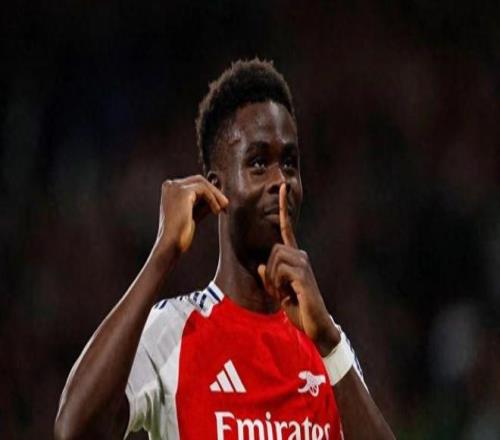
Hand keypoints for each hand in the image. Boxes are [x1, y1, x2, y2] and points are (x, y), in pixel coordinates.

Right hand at [155, 175, 228, 254]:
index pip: (194, 183)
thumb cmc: (181, 232)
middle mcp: (170, 185)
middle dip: (214, 191)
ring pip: (202, 183)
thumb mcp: (195, 213)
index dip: (210, 191)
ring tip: (223, 208)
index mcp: (170, 189)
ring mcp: (175, 187)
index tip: (221, 203)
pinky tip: (216, 211)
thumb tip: (219, 196)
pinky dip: (213, 199)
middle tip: (225, 204)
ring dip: (216, 195)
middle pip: (199, 180)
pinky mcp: (182, 191)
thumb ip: (204, 203)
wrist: (171, 243)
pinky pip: (204, 190)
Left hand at [258, 184, 339, 355]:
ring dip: (272, 280)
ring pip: (275, 259)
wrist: (315, 325)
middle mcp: (301, 256)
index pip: (287, 229)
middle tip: (276, 291)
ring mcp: (304, 264)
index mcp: (295, 258)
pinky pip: (279, 270)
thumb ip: (269, 277)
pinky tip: (287, 295)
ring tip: (283, 295)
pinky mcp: (303, 274)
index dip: (284, 208)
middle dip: (269, 273)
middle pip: (274, 249)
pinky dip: (276, 284)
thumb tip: (261, 266)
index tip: (282, 187)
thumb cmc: (299, 308)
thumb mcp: (279, 292)